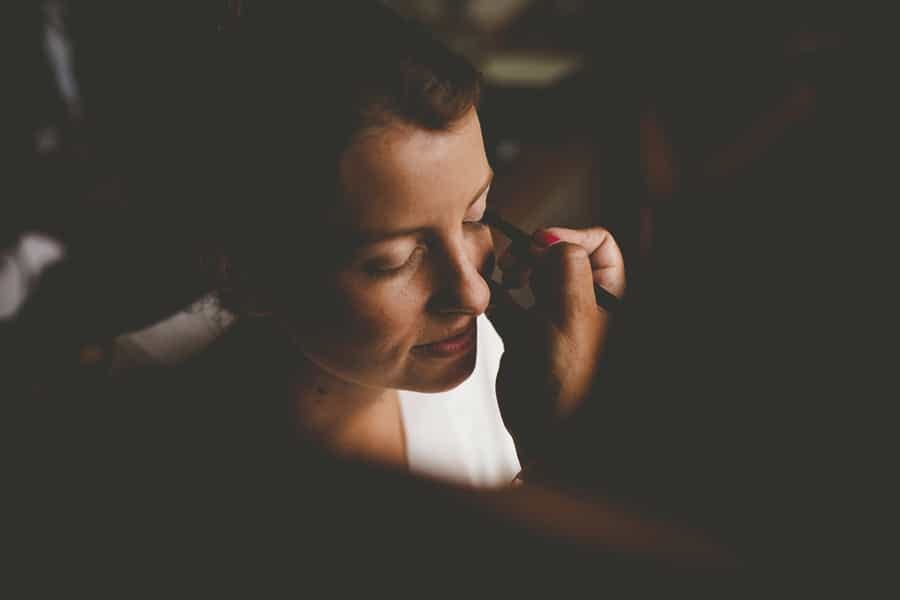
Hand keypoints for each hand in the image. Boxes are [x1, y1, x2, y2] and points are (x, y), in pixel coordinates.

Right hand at [487, 226, 624, 461]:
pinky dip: (494, 295)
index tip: (540, 242)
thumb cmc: (570, 381)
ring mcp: (552, 318)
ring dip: (512, 268)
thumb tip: (552, 239)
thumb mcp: (573, 315)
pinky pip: (507, 303)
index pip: (599, 245)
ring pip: (532, 276)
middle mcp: (582, 304)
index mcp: (607, 297)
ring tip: (501, 275)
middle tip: (516, 261)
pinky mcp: (524, 335)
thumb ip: (566, 268)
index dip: (569, 236)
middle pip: (560, 255)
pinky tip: (484, 294)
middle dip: (535, 250)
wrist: (546, 431)